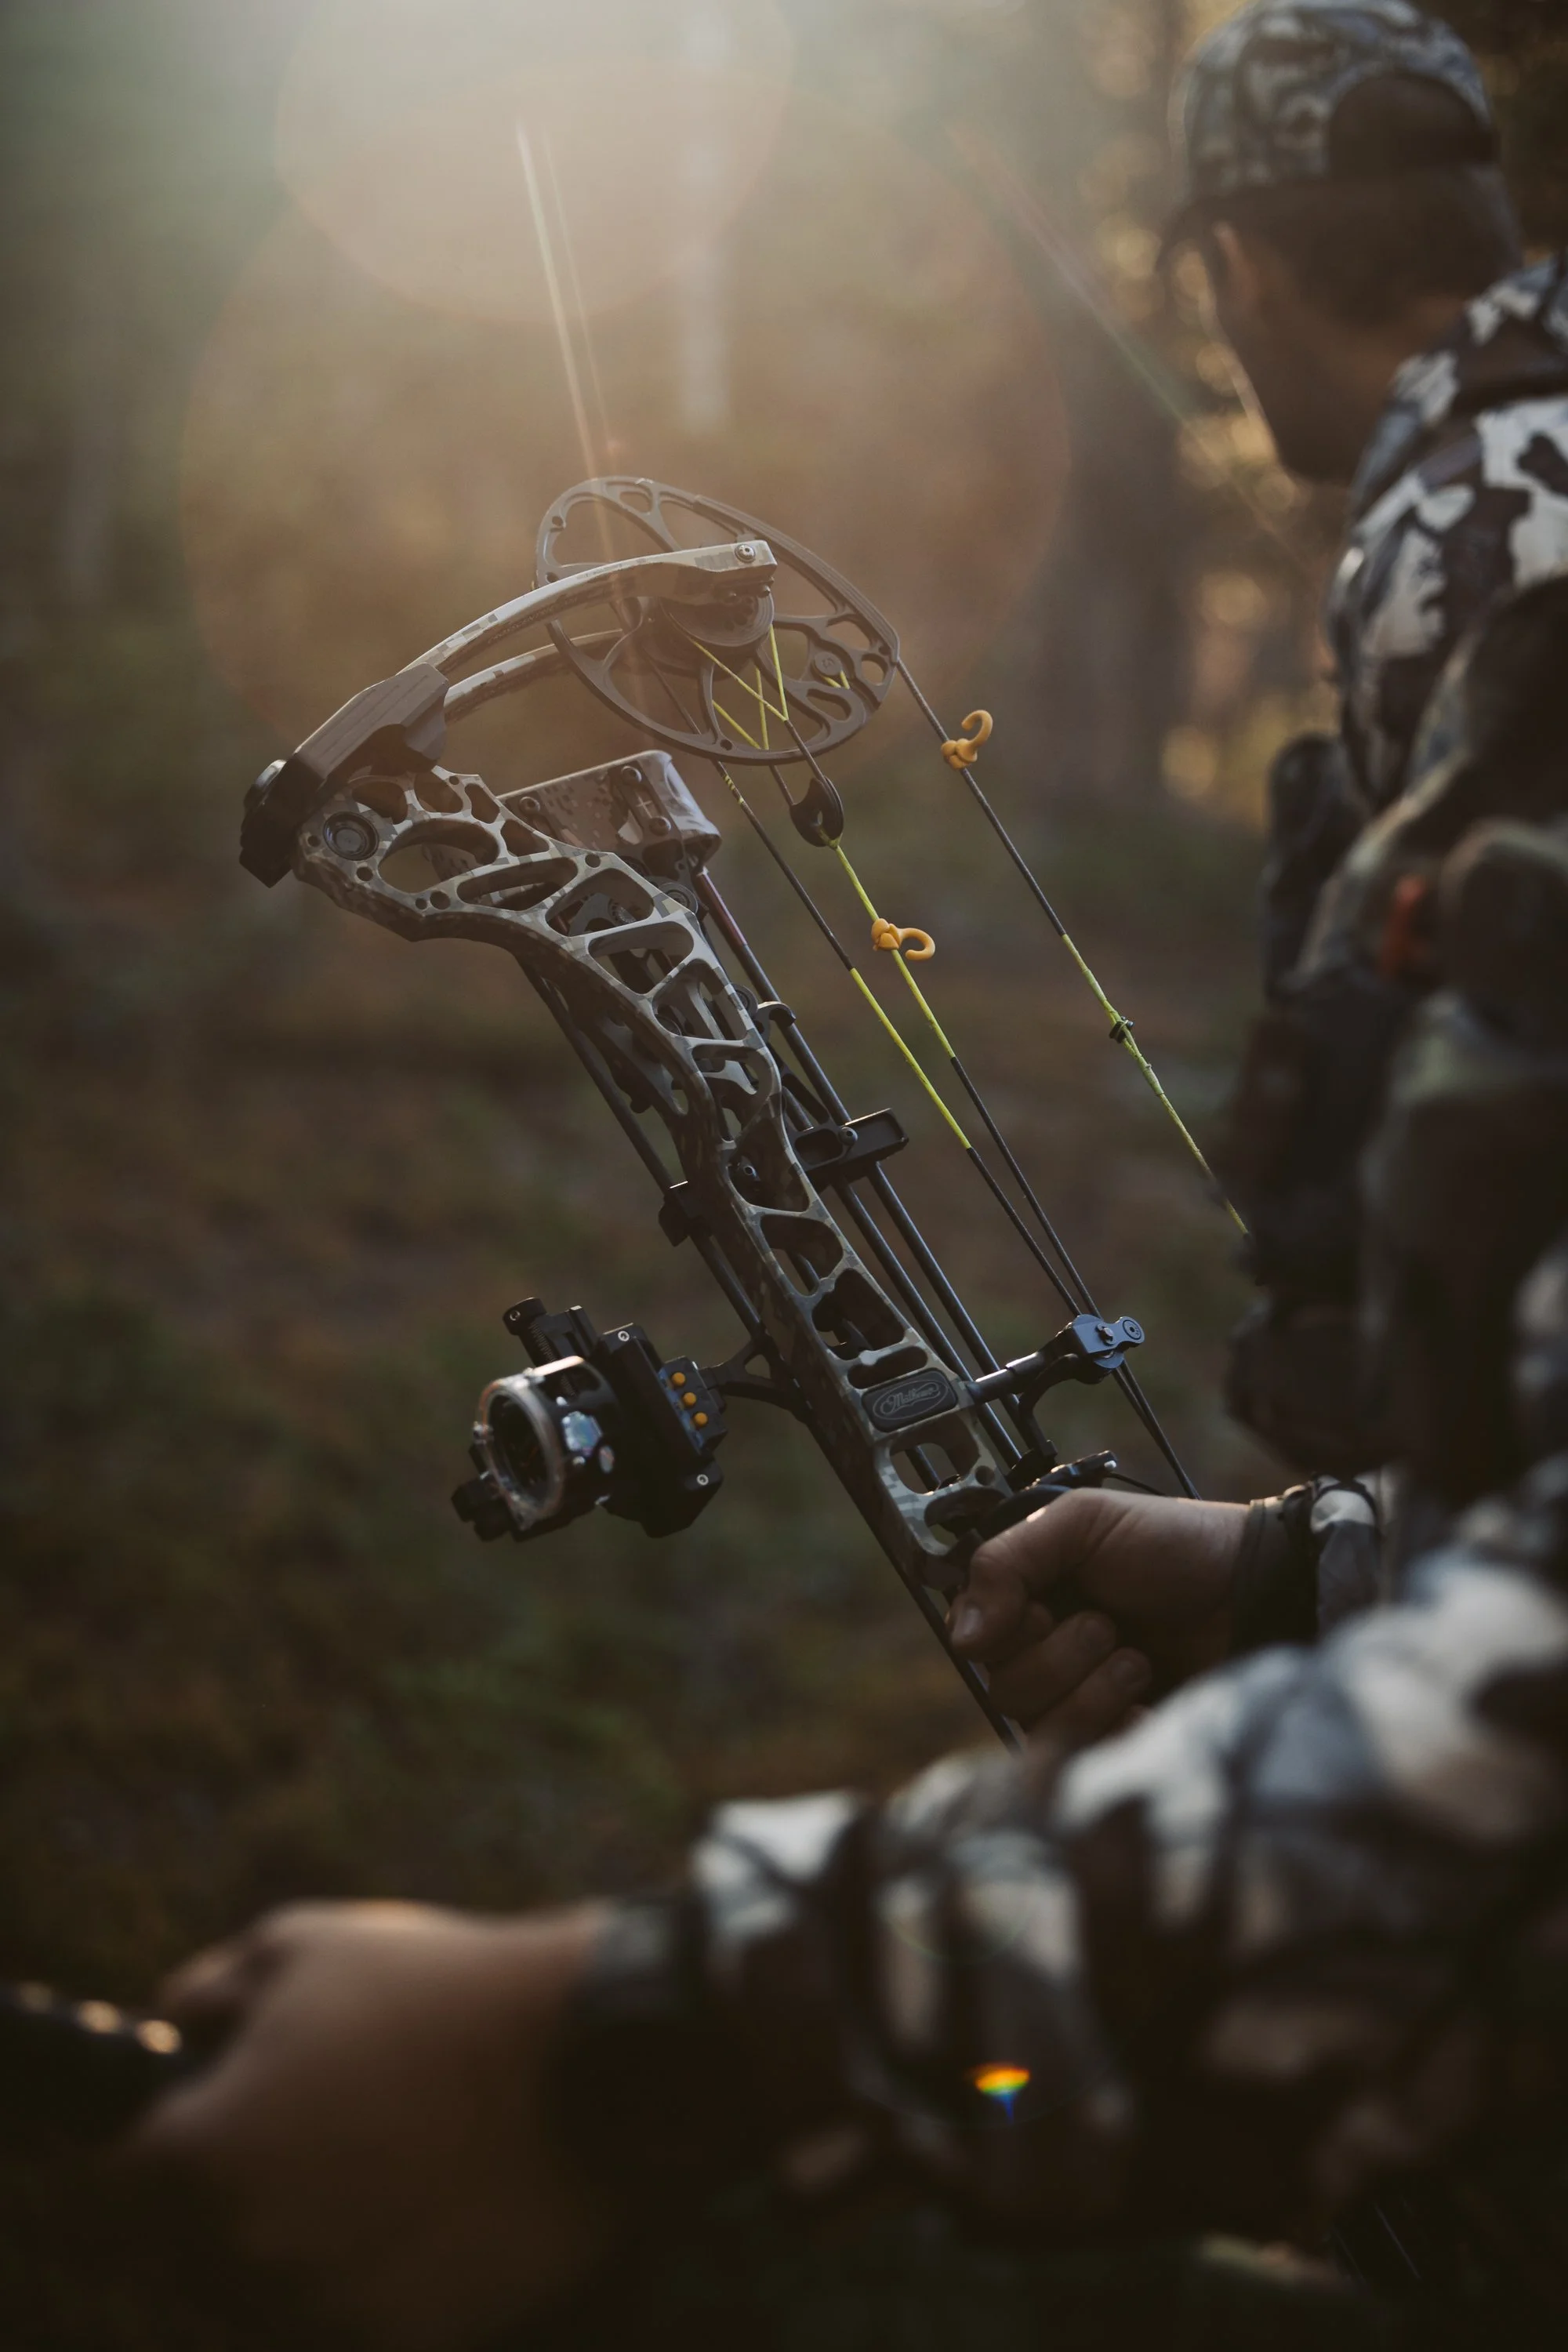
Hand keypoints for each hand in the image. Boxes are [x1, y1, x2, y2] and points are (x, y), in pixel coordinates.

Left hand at [130, 1900, 606, 2350]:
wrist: (583, 2059)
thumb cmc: (434, 1988)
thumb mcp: (302, 1944)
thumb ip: (204, 1991)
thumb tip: (162, 2029)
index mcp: (205, 2154)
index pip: (127, 2181)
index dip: (169, 2138)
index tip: (218, 2113)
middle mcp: (250, 2249)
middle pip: (198, 2245)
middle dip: (239, 2189)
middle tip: (323, 2125)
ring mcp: (327, 2305)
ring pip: (277, 2287)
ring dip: (307, 2237)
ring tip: (385, 2158)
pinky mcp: (406, 2339)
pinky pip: (358, 2315)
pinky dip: (381, 2272)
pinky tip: (430, 2201)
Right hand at [950, 1489, 1249, 1738]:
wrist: (1253, 1592)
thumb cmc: (1172, 1546)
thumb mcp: (1084, 1523)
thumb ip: (1009, 1561)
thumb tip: (963, 1638)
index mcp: (1027, 1599)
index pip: (970, 1637)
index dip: (999, 1631)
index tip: (1040, 1607)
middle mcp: (1045, 1652)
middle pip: (1003, 1688)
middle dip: (1058, 1657)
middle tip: (1106, 1624)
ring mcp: (1080, 1699)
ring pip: (1041, 1725)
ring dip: (1090, 1690)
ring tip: (1136, 1659)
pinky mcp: (1117, 1738)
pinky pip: (1087, 1758)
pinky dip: (1116, 1725)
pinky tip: (1147, 1699)